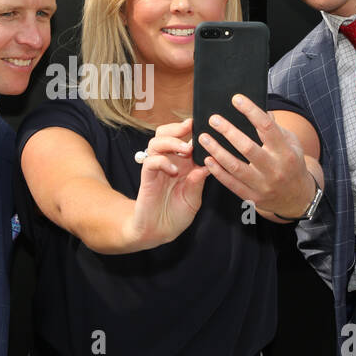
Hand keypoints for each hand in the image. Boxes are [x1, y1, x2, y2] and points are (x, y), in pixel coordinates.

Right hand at [124, 118, 209, 251]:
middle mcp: (169, 162)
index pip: (184, 138)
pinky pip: (150, 161)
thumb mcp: (194, 198)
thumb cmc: (177, 214)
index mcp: (183, 164)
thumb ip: (198, 182)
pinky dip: (162, 161)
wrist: (159, 231)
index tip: (204, 124)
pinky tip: (173, 170)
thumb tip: (208, 164)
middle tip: (191, 128)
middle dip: (177, 127)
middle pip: (166, 133)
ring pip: (156, 142)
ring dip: (172, 141)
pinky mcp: (147, 178)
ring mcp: (157, 169)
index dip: (192, 130)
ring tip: (186, 149)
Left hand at [197, 95, 317, 219]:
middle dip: (228, 131)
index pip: (267, 127)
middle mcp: (274, 169)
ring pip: (235, 167)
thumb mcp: (292, 144)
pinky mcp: (252, 197)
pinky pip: (231, 183)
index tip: (236, 99)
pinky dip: (217, 171)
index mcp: (285, 152)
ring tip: (203, 137)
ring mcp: (263, 185)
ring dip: (216, 150)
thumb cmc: (292, 164)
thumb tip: (261, 108)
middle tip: (213, 119)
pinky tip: (207, 159)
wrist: (297, 197)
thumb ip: (276, 128)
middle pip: (247, 147)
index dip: (251, 111)